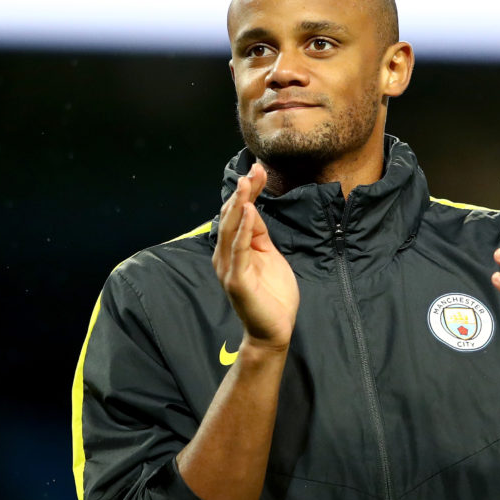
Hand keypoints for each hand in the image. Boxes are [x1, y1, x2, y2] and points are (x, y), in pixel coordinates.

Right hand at [212, 162, 299, 349]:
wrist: (274, 330)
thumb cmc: (272, 295)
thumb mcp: (268, 256)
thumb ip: (258, 234)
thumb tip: (252, 208)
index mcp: (233, 249)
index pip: (237, 213)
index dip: (248, 191)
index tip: (258, 170)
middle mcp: (225, 256)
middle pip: (231, 216)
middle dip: (244, 192)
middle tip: (254, 170)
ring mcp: (229, 268)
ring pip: (230, 229)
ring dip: (239, 204)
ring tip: (247, 184)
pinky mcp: (237, 280)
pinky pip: (238, 250)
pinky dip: (242, 229)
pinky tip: (248, 212)